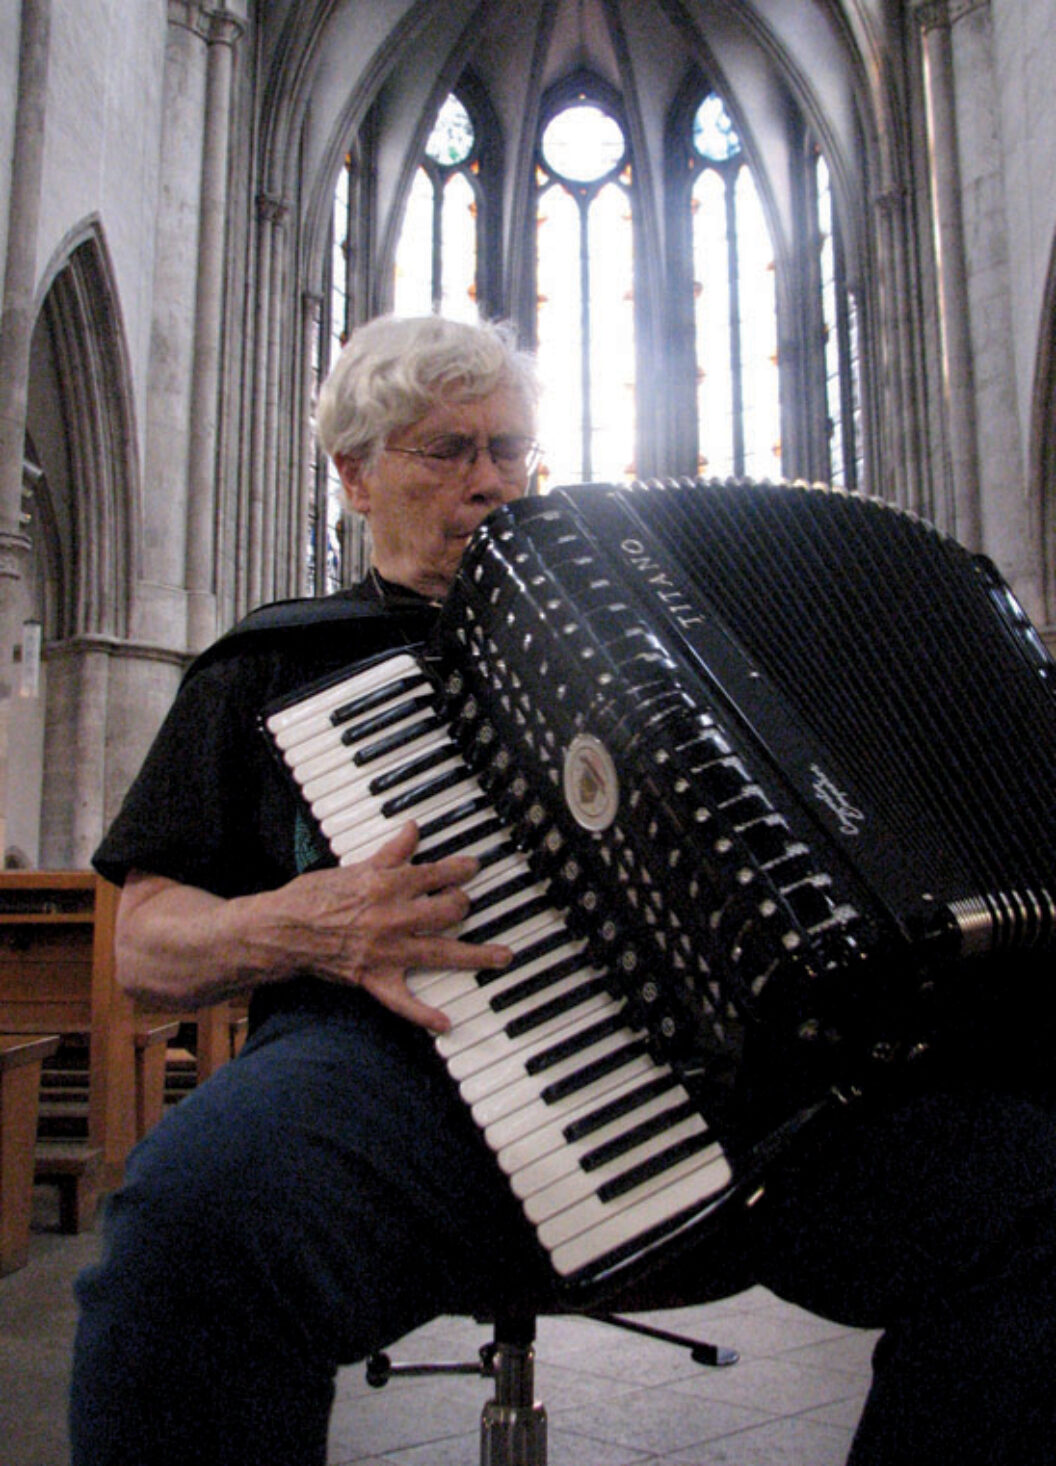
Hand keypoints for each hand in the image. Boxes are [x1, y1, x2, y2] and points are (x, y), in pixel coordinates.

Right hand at [256, 820, 510, 1031]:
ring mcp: (387, 951)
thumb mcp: (351, 868)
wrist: (281, 931)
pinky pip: (405, 1003)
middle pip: (449, 911)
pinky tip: (447, 1023)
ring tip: (502, 957)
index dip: (460, 869)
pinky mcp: (374, 978)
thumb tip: (412, 830)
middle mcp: (394, 917)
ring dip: (477, 955)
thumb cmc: (311, 897)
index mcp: (387, 885)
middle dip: (463, 905)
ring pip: (442, 953)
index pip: (436, 873)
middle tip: (465, 904)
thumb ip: (389, 853)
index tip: (472, 867)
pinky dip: (425, 1015)